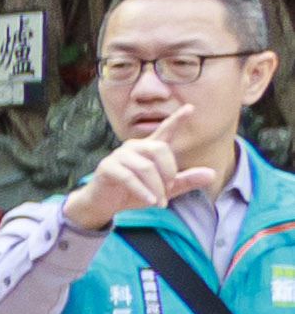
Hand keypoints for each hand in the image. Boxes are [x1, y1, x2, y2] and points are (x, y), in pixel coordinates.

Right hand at [68, 128, 213, 238]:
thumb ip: (185, 181)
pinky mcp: (107, 168)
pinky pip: (129, 177)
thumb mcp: (162, 190)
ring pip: (145, 166)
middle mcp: (134, 147)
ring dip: (155, 187)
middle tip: (169, 190)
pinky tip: (148, 201)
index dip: (177, 119)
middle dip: (168, 171)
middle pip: (159, 149)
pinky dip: (141, 191)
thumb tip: (212, 174)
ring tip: (159, 203)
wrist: (101, 206)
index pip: (165, 131)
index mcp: (148, 149)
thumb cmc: (131, 194)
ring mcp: (119, 156)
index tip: (190, 108)